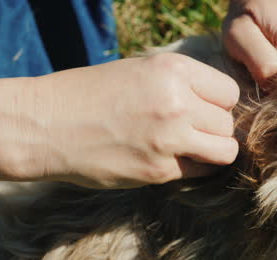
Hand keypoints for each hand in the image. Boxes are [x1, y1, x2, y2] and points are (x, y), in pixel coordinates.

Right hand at [0, 54, 238, 187]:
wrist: (47, 125)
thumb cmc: (91, 93)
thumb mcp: (140, 70)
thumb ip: (183, 83)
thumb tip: (217, 102)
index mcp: (173, 70)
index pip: (229, 91)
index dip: (220, 102)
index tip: (207, 109)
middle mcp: (177, 103)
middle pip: (228, 122)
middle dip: (215, 128)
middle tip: (195, 130)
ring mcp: (169, 139)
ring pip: (225, 150)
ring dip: (213, 151)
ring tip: (193, 147)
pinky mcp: (159, 171)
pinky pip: (200, 172)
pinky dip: (194, 168)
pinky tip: (174, 159)